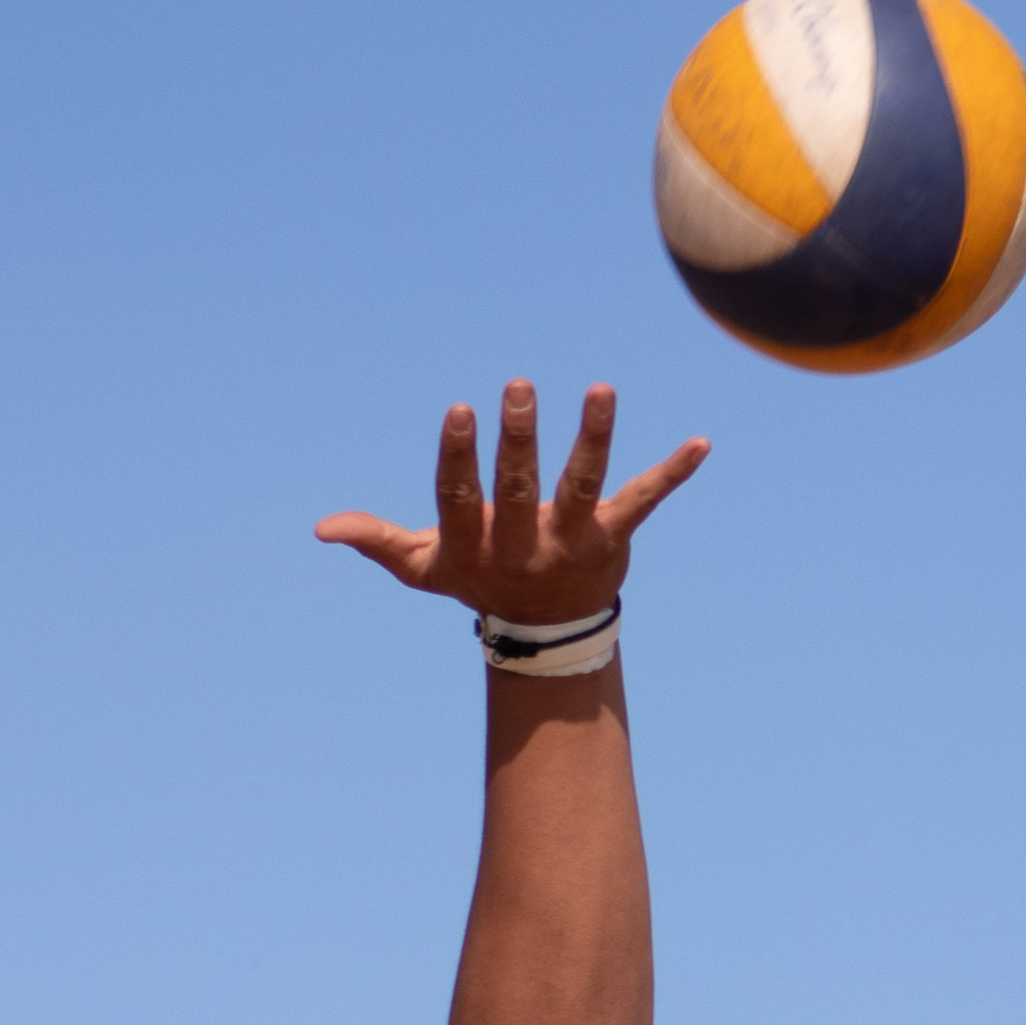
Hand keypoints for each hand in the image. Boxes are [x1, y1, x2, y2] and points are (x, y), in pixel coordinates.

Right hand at [318, 382, 709, 624]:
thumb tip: (323, 529)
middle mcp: (524, 545)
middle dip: (520, 439)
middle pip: (521, 489)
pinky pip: (645, 500)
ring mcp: (572, 543)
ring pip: (583, 486)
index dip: (460, 456)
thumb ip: (380, 541)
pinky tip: (702, 444)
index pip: (461, 497)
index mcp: (474, 545)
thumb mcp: (427, 568)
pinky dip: (674, 472)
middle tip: (518, 389)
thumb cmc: (480, 583)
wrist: (547, 635)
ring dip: (594, 438)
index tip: (459, 411)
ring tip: (602, 390)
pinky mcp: (613, 539)